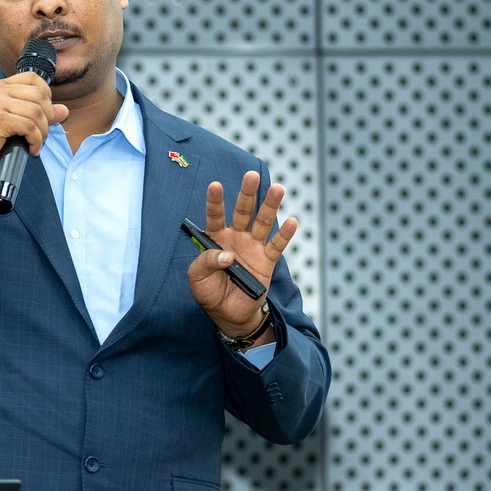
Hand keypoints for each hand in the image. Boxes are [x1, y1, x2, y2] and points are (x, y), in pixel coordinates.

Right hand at [0, 73, 69, 191]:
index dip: (46, 95)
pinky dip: (35, 141)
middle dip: (48, 117)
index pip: (34, 78)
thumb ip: (39, 114)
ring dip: (42, 132)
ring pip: (37, 112)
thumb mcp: (15, 123)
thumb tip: (64, 110)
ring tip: (35, 143)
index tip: (44, 115)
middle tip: (41, 134)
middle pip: (40, 95)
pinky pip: (30, 127)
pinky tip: (30, 149)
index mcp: (0, 87)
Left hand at [187, 171, 297, 340]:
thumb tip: (228, 256)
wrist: (228, 314)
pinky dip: (285, 235)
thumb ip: (206, 262)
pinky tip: (293, 222)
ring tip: (278, 189)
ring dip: (270, 206)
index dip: (215, 201)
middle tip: (251, 175)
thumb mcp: (197, 278)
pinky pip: (277, 246)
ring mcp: (252, 247)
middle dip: (247, 194)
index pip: (215, 216)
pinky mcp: (267, 261)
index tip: (215, 185)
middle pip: (242, 212)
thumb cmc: (209, 292)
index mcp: (215, 238)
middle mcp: (235, 238)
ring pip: (263, 223)